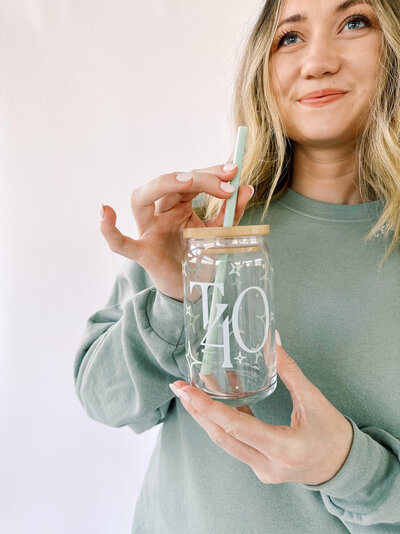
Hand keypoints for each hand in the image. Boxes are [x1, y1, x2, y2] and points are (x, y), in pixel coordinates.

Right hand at [99, 164, 253, 301]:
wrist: (193, 291)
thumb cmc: (201, 258)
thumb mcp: (219, 233)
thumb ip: (231, 213)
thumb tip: (246, 188)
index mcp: (179, 205)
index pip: (190, 180)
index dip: (210, 173)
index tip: (233, 172)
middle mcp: (161, 213)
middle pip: (169, 184)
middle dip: (198, 178)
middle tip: (225, 181)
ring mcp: (149, 231)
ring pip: (141, 199)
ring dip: (160, 185)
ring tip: (187, 181)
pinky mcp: (143, 253)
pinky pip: (120, 243)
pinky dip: (109, 229)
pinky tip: (106, 211)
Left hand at [170, 335, 352, 484]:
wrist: (345, 467)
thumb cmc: (333, 435)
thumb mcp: (314, 400)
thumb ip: (289, 371)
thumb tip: (272, 342)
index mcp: (283, 448)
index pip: (236, 427)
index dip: (207, 407)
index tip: (186, 391)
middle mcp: (267, 464)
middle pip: (222, 436)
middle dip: (197, 410)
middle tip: (178, 386)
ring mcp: (262, 469)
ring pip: (225, 441)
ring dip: (206, 416)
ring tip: (191, 391)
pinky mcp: (259, 466)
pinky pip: (235, 443)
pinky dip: (224, 421)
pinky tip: (218, 399)